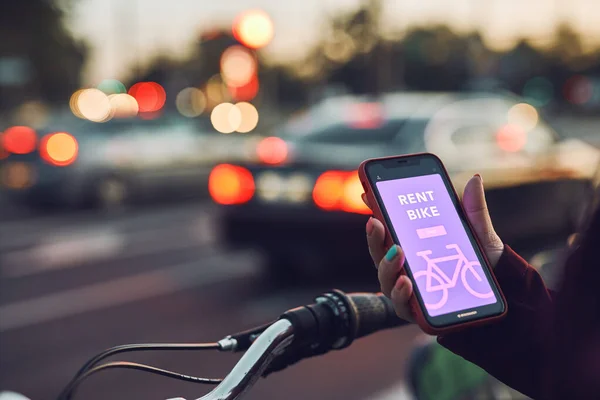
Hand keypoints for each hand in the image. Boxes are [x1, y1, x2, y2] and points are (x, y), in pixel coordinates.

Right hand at [362, 174, 504, 321]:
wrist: (498, 301)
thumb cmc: (481, 268)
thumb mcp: (479, 235)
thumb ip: (473, 210)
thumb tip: (474, 178)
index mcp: (413, 247)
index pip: (387, 229)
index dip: (376, 211)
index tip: (368, 193)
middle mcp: (404, 269)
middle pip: (379, 253)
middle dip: (374, 236)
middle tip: (375, 221)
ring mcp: (407, 291)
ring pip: (385, 278)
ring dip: (387, 264)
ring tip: (398, 253)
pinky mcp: (416, 313)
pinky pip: (402, 304)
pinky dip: (401, 293)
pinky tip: (407, 283)